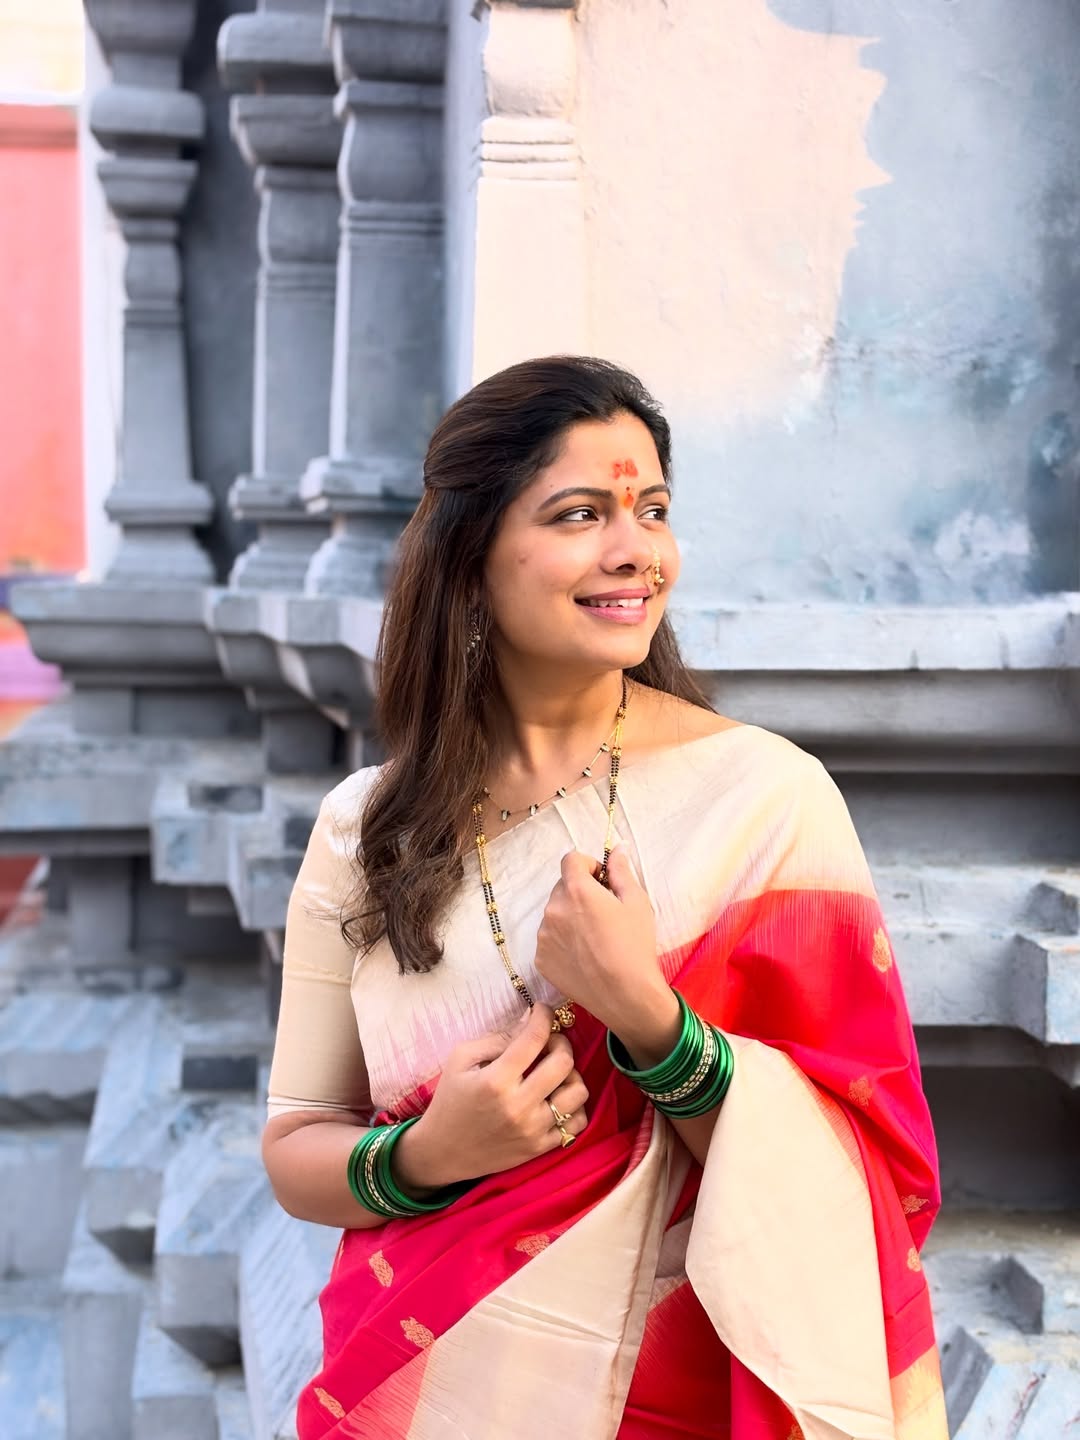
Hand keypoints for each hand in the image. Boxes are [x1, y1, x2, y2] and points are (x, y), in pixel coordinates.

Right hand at [395, 1003, 588, 1189]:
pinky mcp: (539, 1148)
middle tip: (548, 1042)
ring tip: (554, 1073)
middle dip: (561, 1042)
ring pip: (578, 1092)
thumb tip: (530, 1021)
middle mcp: (519, 1105)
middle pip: (564, 1062)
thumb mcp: (461, 1060)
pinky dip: (573, 1106)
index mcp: (496, 1080)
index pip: (535, 1038)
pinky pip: (576, 1123)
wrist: (443, 1151)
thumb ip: (497, 1039)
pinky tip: (557, 1098)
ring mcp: (532, 1130)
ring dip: (571, 1075)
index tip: (542, 1010)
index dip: (544, 1015)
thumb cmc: (450, 1100)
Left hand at [534, 847, 680, 1059]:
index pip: (571, 859)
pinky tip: (584, 955)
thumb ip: (621, 871)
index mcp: (576, 890)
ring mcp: (543, 936)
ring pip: (555, 914)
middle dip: (579, 892)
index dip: (588, 865)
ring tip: (594, 938)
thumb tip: (617, 850)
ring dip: (570, 917)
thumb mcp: (637, 902)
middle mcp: (553, 909)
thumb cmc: (635, 946)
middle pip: (562, 887)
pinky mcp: (541, 959)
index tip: (602, 880)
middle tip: (603, 912)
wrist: (626, 996)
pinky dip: (562, 941)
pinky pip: (549, 939)